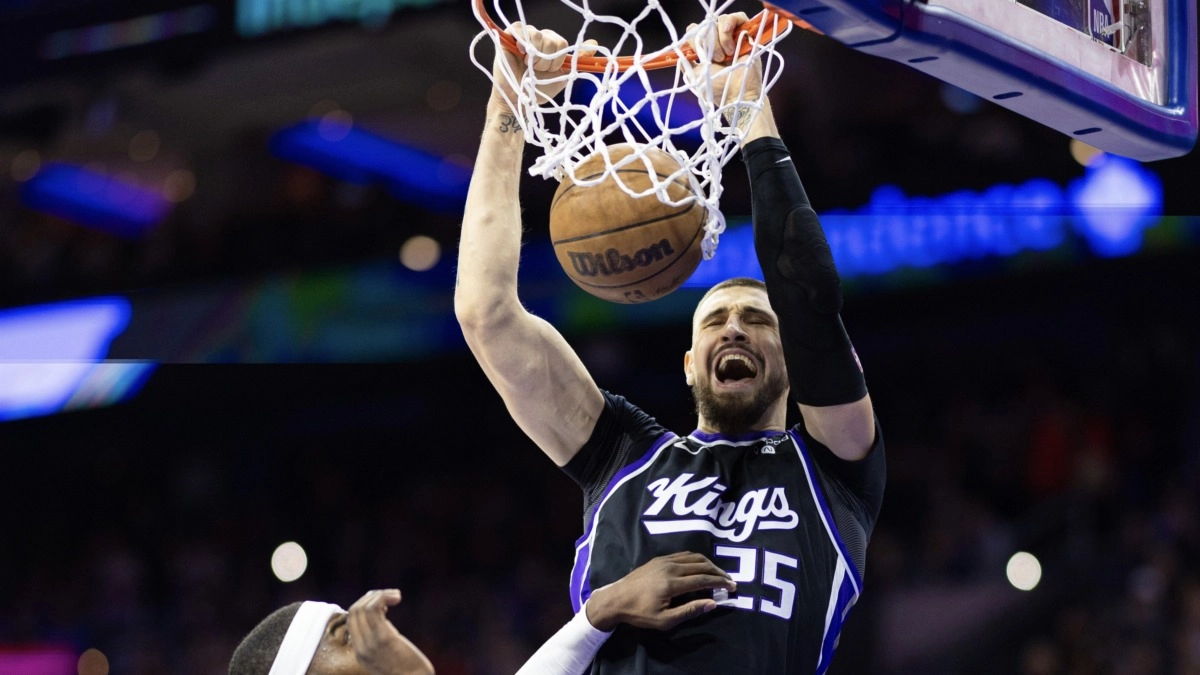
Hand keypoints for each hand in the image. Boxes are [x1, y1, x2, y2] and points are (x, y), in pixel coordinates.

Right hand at [348, 589, 434, 674]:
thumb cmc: (407, 670)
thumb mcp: (386, 655)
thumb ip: (378, 639)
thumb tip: (382, 616)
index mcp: (359, 652)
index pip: (351, 620)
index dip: (364, 605)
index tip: (382, 604)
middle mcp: (361, 647)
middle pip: (354, 611)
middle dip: (371, 597)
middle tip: (389, 596)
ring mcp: (370, 643)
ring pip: (363, 607)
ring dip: (380, 594)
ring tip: (396, 596)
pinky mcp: (384, 638)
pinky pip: (375, 609)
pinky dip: (384, 597)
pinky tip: (397, 598)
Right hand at [490, 23, 595, 113]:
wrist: (520, 101)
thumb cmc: (539, 90)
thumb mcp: (562, 75)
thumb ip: (576, 59)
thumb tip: (594, 44)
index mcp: (550, 45)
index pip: (561, 43)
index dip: (558, 59)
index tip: (551, 70)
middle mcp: (537, 38)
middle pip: (552, 39)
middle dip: (547, 60)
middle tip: (537, 70)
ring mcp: (523, 37)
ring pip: (538, 36)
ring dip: (536, 56)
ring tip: (528, 65)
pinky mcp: (508, 37)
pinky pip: (520, 29)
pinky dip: (523, 42)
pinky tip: (522, 54)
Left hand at [585, 552, 735, 631]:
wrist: (616, 599)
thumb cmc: (639, 613)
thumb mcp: (664, 620)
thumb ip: (689, 611)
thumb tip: (712, 604)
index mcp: (672, 583)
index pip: (703, 580)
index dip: (720, 583)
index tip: (732, 587)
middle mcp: (670, 567)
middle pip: (701, 565)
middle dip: (718, 573)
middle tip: (730, 580)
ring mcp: (664, 560)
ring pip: (693, 557)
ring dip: (709, 564)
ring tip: (718, 574)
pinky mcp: (659, 559)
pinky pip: (683, 554)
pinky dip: (696, 559)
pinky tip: (701, 566)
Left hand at [683, 13, 764, 106]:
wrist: (737, 95)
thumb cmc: (718, 90)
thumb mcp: (695, 77)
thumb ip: (686, 65)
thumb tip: (680, 55)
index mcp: (705, 50)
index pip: (695, 31)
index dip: (694, 38)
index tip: (699, 54)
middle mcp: (718, 41)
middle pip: (707, 26)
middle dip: (710, 42)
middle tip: (717, 59)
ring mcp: (732, 37)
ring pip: (720, 21)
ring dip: (722, 38)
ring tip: (728, 54)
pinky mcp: (746, 34)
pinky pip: (737, 16)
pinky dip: (730, 23)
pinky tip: (729, 33)